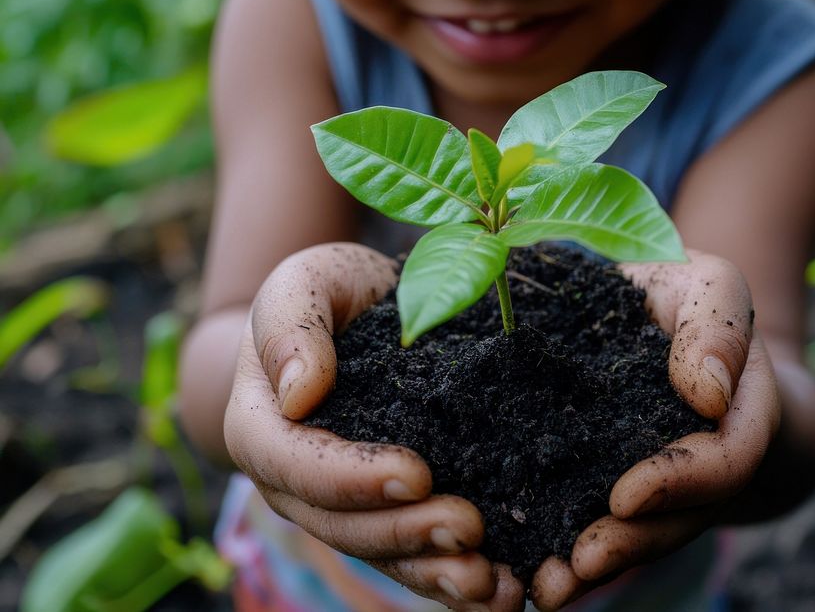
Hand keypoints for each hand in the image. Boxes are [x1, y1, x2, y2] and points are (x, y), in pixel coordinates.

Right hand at [224, 243, 524, 610]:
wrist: (355, 316)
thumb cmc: (326, 295)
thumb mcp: (305, 283)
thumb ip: (290, 327)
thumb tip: (298, 394)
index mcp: (263, 429)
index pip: (296, 466)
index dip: (351, 478)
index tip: (416, 473)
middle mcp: (296, 483)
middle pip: (342, 525)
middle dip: (406, 532)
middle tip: (469, 528)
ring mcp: (342, 505)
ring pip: (381, 554)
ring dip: (434, 573)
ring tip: (492, 583)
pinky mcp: (388, 510)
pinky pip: (413, 555)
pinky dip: (452, 577)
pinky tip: (502, 589)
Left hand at [530, 251, 780, 609]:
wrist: (655, 315)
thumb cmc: (687, 295)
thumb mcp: (711, 286)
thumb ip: (717, 325)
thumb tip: (709, 392)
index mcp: (740, 414)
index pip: (727, 460)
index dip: (680, 482)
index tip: (624, 497)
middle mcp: (703, 460)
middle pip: (679, 517)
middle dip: (631, 544)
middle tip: (578, 563)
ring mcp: (657, 478)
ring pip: (637, 532)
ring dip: (595, 563)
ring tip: (547, 586)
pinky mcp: (606, 478)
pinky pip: (594, 517)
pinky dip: (564, 545)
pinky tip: (527, 569)